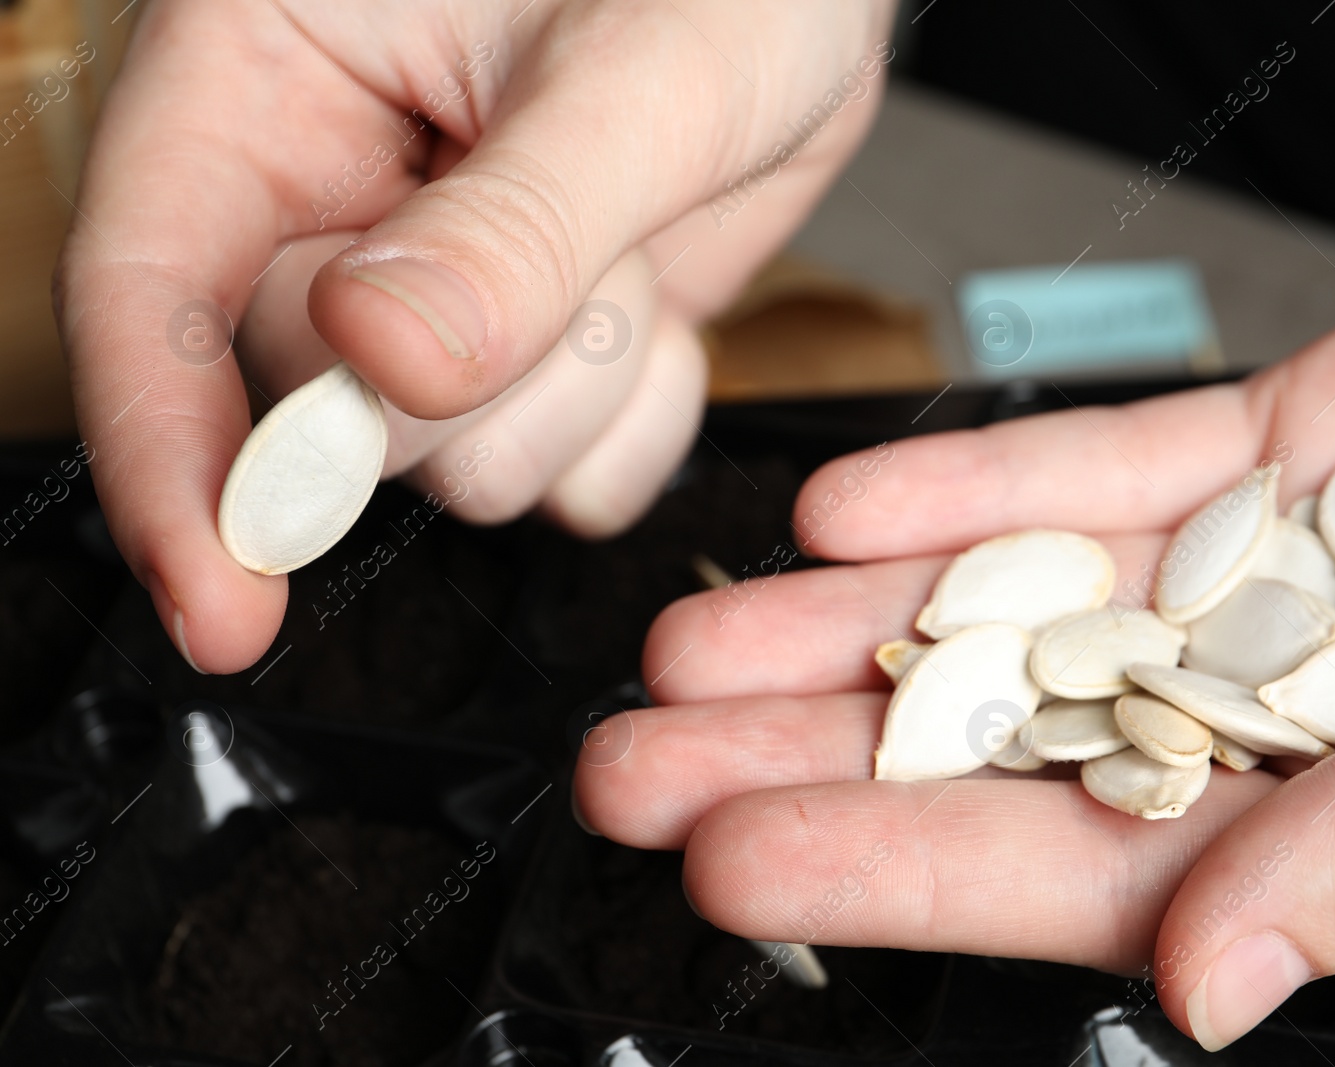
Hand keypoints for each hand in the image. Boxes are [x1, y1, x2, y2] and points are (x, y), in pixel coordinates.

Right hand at [58, 0, 894, 672]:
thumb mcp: (637, 66)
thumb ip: (516, 222)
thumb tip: (384, 358)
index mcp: (271, 70)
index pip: (146, 286)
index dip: (167, 458)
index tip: (223, 605)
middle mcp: (332, 199)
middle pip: (316, 414)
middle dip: (476, 387)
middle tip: (592, 258)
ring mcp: (436, 299)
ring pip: (449, 469)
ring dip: (573, 394)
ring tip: (635, 249)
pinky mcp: (533, 358)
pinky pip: (560, 482)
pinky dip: (632, 429)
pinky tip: (663, 316)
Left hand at [574, 200, 1334, 1048]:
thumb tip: (1216, 982)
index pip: (1070, 873)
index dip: (888, 870)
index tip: (727, 861)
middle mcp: (1281, 708)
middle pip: (998, 742)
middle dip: (808, 751)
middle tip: (633, 760)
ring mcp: (1270, 568)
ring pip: (1016, 602)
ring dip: (850, 621)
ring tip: (692, 635)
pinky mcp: (1285, 440)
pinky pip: (1104, 468)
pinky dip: (976, 487)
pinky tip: (846, 509)